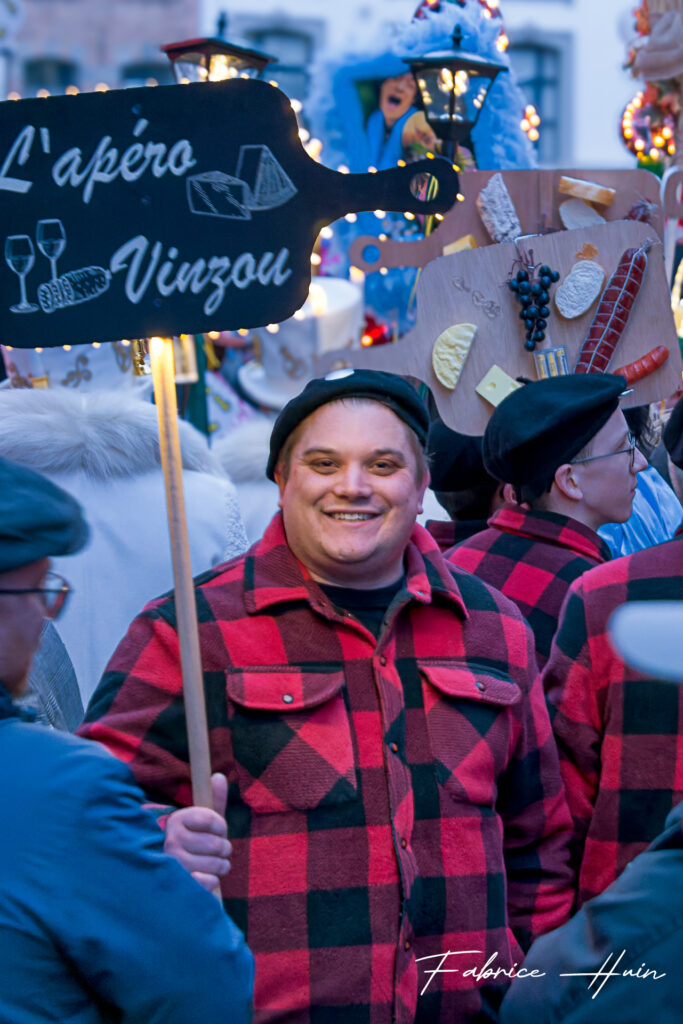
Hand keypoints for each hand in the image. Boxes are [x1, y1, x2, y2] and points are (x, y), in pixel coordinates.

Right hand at [164, 773, 231, 891]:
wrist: (174, 875)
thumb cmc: (194, 842)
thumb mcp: (203, 820)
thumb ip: (214, 799)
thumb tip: (219, 775)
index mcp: (177, 820)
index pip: (212, 819)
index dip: (221, 826)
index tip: (217, 830)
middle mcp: (171, 840)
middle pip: (217, 844)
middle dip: (224, 849)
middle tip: (217, 851)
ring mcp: (173, 864)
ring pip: (215, 864)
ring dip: (221, 866)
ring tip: (214, 864)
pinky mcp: (178, 885)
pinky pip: (208, 881)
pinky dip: (212, 881)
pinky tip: (204, 878)